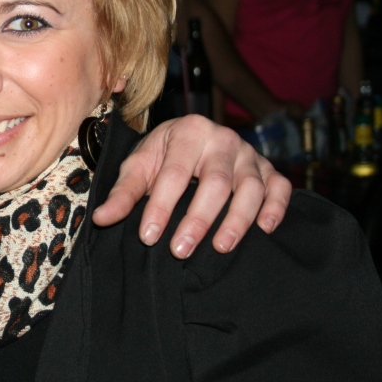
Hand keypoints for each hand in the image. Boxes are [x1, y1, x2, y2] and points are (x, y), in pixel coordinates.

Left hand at [92, 114, 290, 258]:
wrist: (191, 139)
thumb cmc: (163, 155)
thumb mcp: (139, 166)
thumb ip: (123, 193)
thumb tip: (102, 218)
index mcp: (187, 131)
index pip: (174, 173)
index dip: (161, 206)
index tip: (148, 236)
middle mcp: (222, 138)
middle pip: (214, 182)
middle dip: (198, 219)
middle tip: (180, 250)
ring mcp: (249, 154)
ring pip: (249, 187)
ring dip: (237, 220)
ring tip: (220, 247)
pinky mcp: (269, 168)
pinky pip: (279, 187)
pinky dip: (276, 208)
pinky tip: (265, 229)